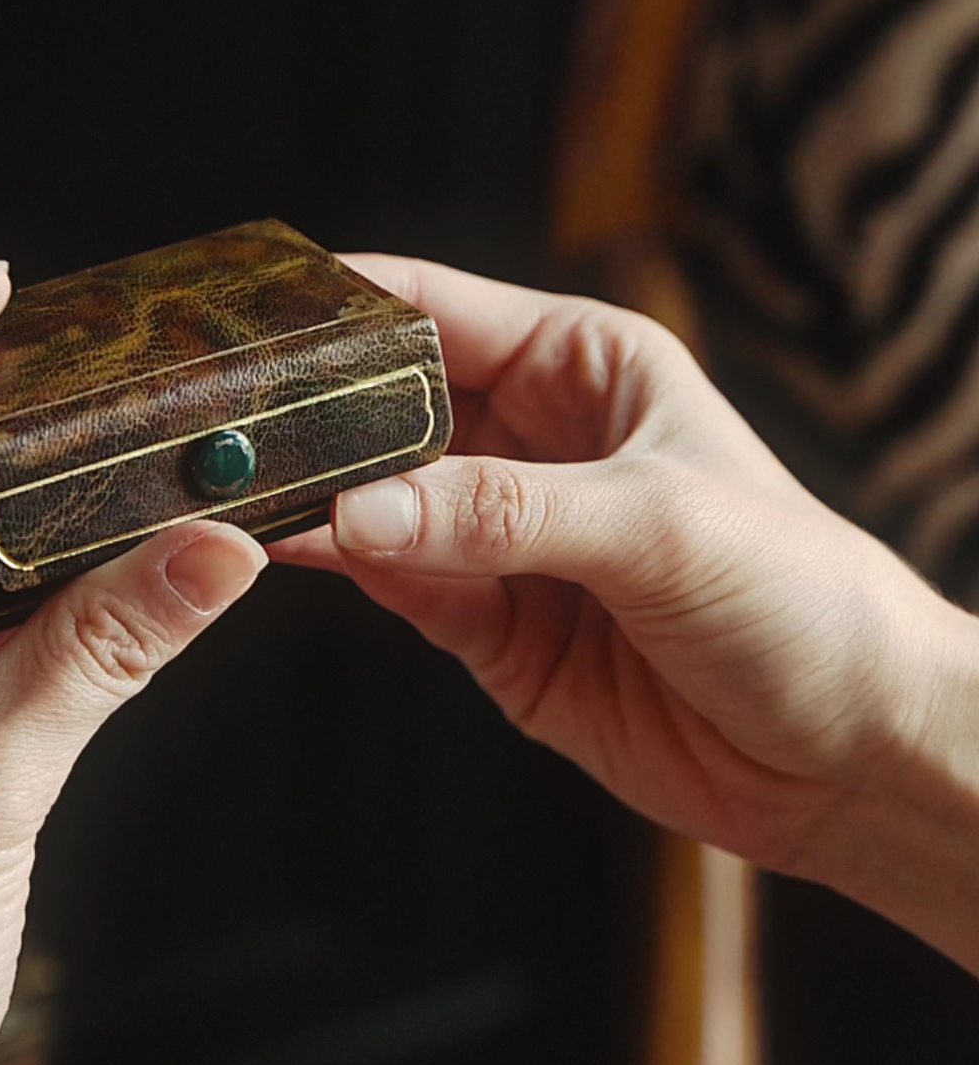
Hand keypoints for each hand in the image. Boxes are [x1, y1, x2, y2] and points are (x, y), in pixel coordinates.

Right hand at [276, 256, 978, 914]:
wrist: (858, 755)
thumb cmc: (802, 598)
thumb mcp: (656, 526)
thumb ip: (502, 513)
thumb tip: (359, 513)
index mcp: (585, 367)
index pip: (429, 311)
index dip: (334, 309)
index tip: (242, 317)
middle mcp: (536, 442)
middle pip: (384, 407)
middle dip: (305, 411)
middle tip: (207, 419)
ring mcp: (507, 538)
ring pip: (377, 502)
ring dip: (310, 498)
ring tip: (222, 487)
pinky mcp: (495, 629)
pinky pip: (399, 586)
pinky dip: (342, 573)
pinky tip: (286, 553)